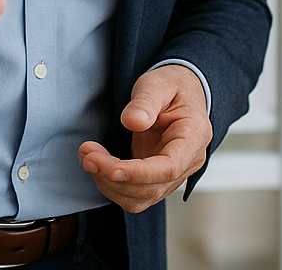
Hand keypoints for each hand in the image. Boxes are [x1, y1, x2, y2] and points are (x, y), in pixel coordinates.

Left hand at [77, 64, 212, 212]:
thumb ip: (146, 101)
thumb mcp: (159, 83)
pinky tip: (98, 165)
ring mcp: (172, 175)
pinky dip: (111, 185)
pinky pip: (133, 194)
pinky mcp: (155, 178)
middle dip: (114, 177)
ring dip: (109, 185)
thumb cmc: (173, 86)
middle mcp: (187, 162)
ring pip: (140, 198)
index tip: (112, 170)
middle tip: (88, 156)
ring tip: (88, 158)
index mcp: (193, 137)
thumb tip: (132, 122)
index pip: (169, 168)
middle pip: (151, 187)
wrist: (180, 91)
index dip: (139, 174)